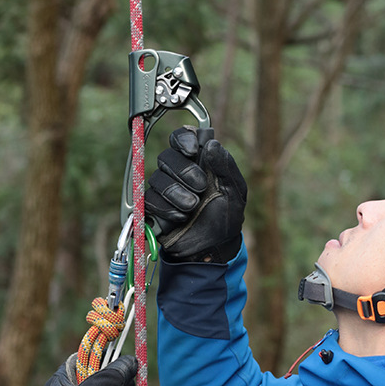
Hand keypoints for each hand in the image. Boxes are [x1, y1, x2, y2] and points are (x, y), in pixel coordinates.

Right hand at [145, 126, 246, 262]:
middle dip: (183, 171)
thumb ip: (225, 166)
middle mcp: (178, 173)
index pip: (181, 137)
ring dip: (177, 194)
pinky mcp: (154, 209)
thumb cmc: (226, 218)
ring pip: (157, 179)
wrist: (214, 248)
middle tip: (200, 187)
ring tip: (193, 207)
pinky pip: (149, 200)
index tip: (193, 150)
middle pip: (165, 156)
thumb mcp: (234, 191)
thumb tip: (212, 143)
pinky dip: (166, 209)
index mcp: (198, 162)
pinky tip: (181, 218)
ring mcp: (164, 191)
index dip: (183, 139)